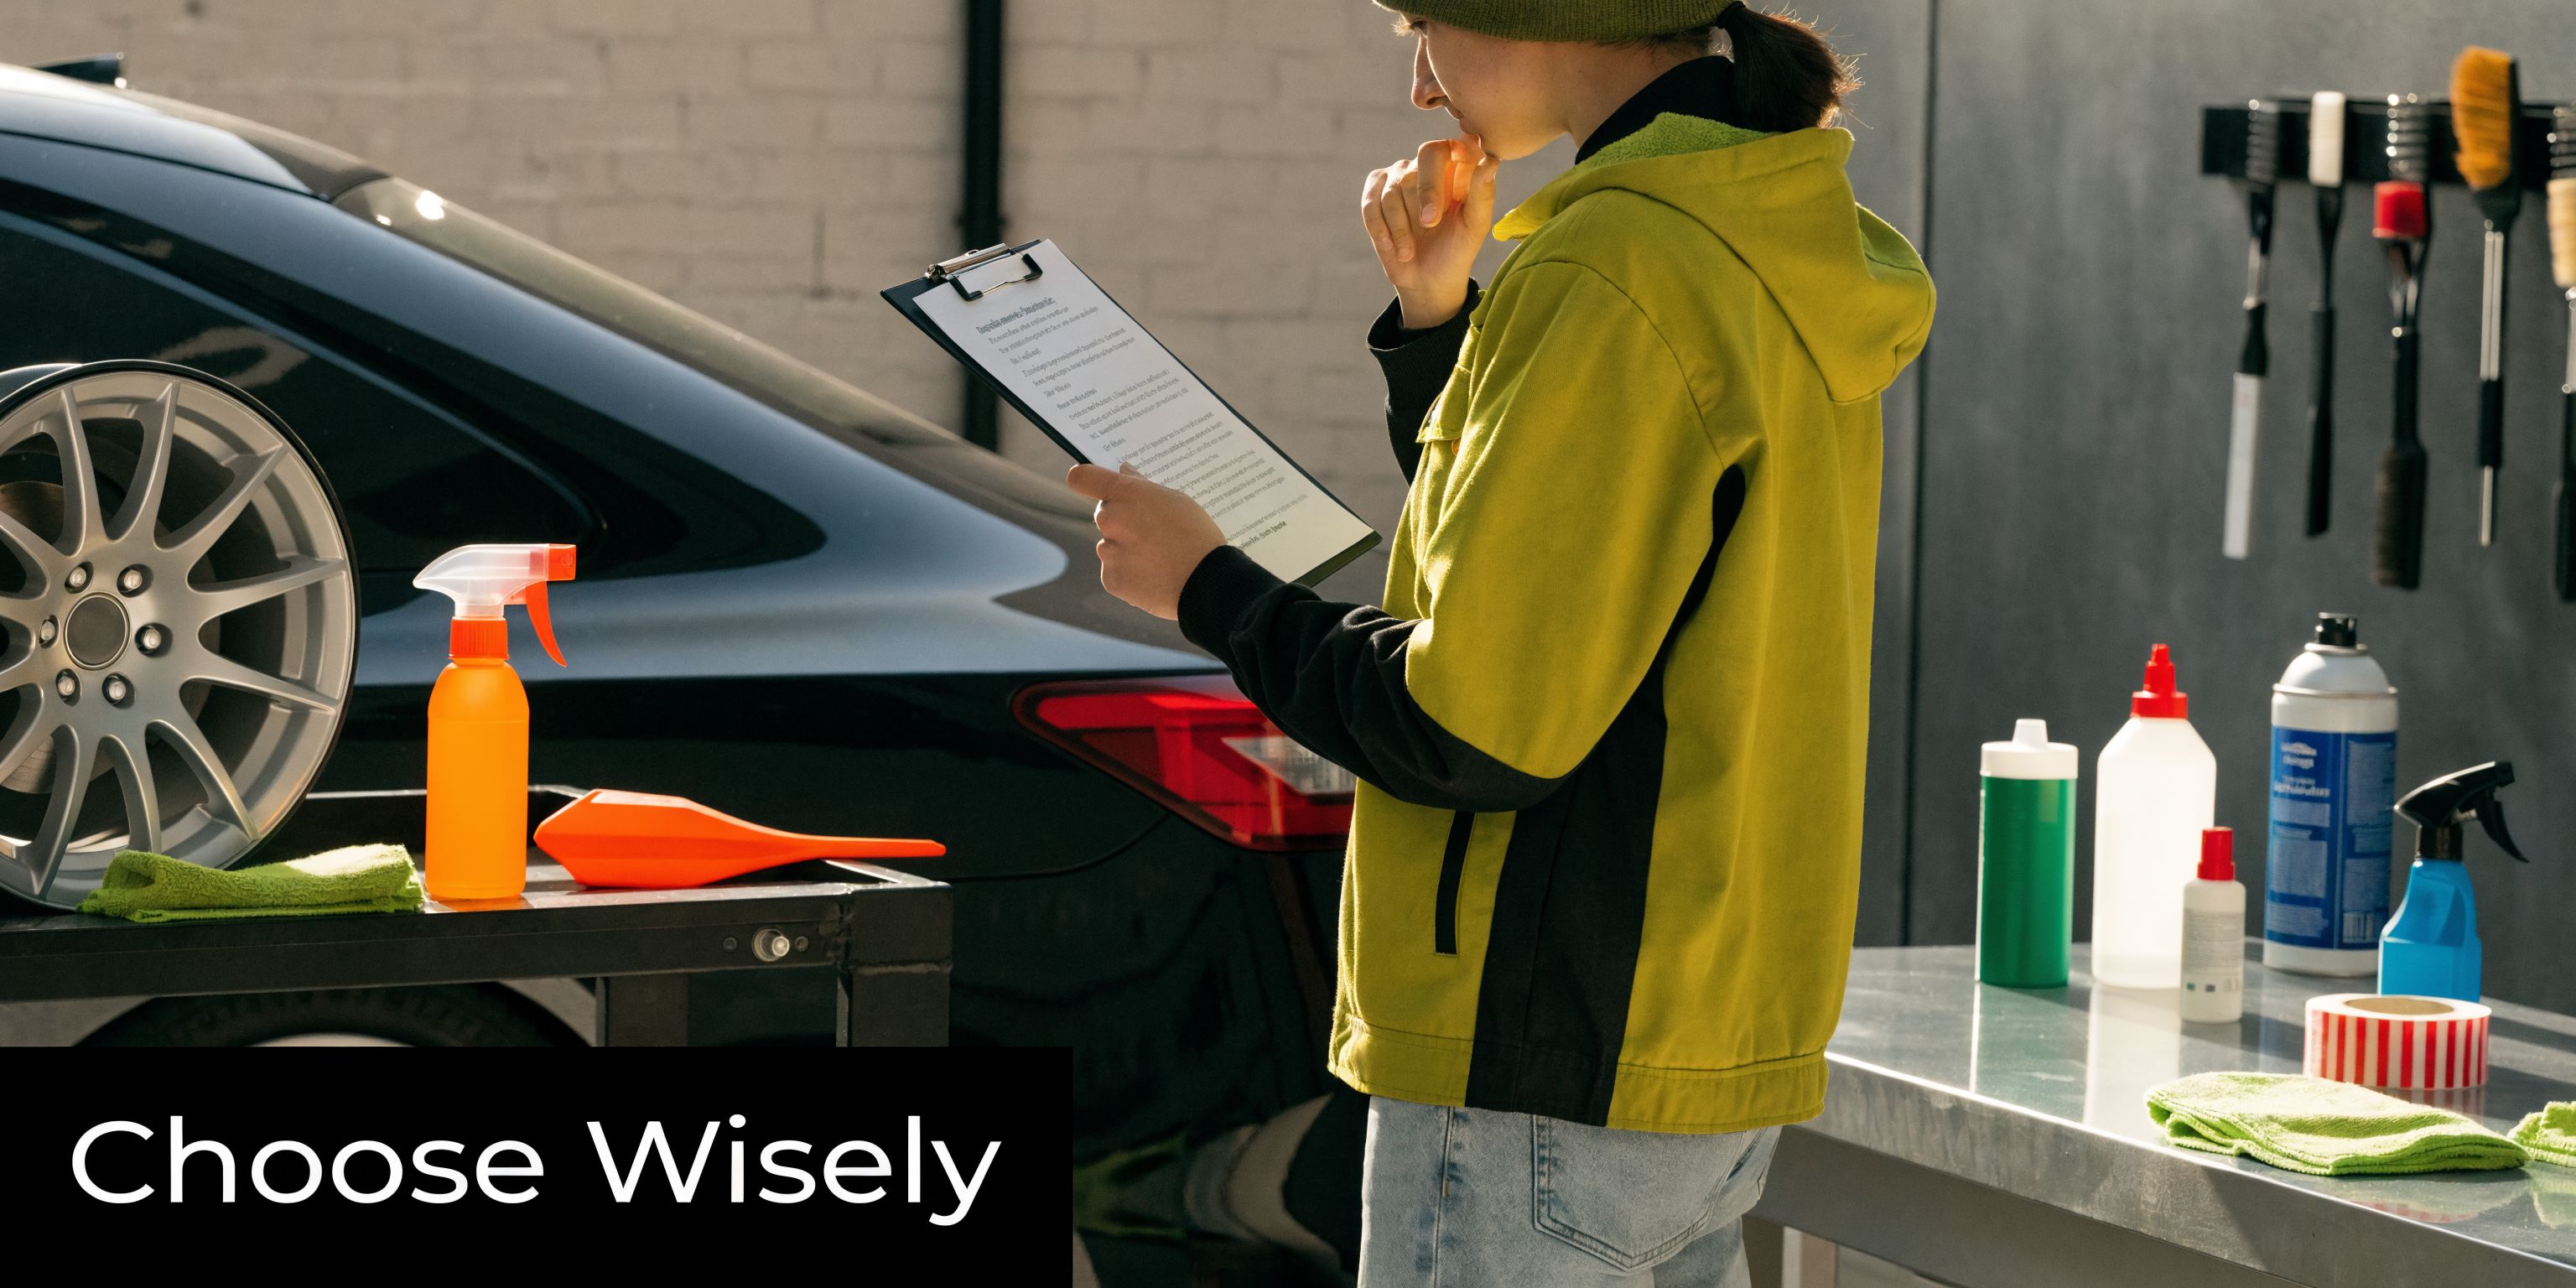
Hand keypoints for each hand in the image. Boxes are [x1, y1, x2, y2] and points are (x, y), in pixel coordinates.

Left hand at [1067, 461, 1226, 619]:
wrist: (1206, 584)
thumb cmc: (1196, 537)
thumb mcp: (1177, 501)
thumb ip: (1143, 487)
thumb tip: (1124, 473)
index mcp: (1126, 495)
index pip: (1083, 477)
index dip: (1086, 478)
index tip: (1092, 483)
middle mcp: (1110, 520)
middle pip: (1105, 514)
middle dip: (1122, 519)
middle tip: (1151, 530)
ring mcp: (1108, 552)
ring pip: (1110, 544)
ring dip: (1126, 548)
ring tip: (1158, 556)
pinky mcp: (1111, 579)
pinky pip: (1114, 569)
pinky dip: (1129, 571)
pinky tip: (1153, 573)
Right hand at [1362, 135, 1498, 329]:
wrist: (1428, 279)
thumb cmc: (1457, 249)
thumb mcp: (1475, 226)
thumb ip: (1483, 193)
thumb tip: (1492, 161)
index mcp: (1459, 164)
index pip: (1456, 145)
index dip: (1454, 163)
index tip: (1450, 198)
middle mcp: (1430, 161)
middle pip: (1424, 157)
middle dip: (1426, 194)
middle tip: (1429, 224)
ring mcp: (1401, 172)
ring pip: (1395, 187)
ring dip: (1401, 226)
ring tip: (1409, 251)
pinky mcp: (1377, 187)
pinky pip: (1371, 202)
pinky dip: (1380, 228)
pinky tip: (1392, 247)